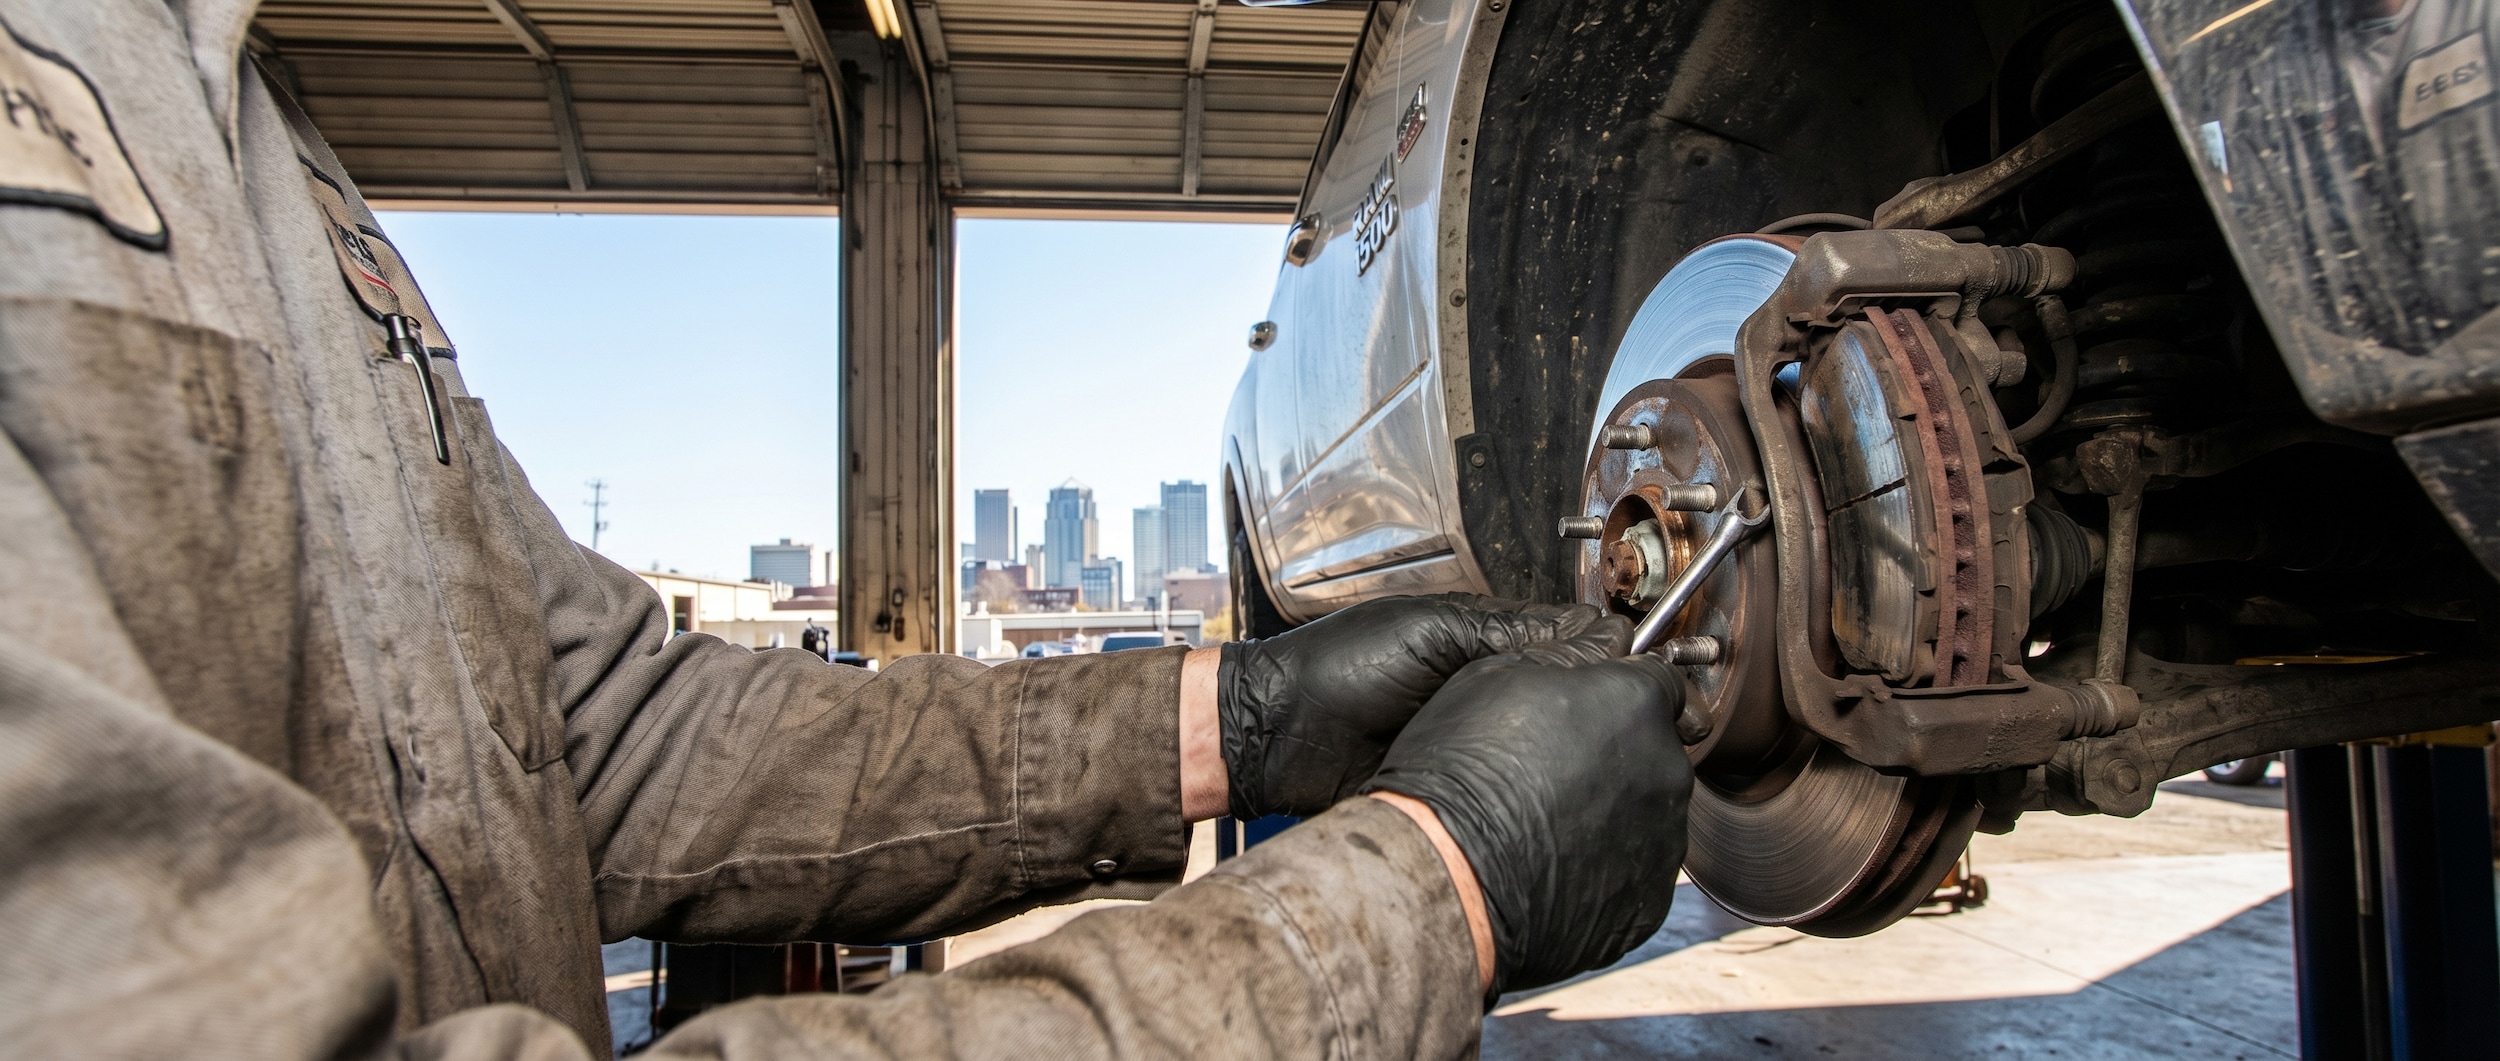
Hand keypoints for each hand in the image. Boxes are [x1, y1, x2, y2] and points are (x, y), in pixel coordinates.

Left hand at [1217, 594, 1617, 819]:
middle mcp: (1486, 688)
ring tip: (1617, 758)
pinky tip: (1567, 791)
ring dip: (1576, 748)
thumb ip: (1509, 633)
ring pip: (1547, 742)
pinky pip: (1512, 783)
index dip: (1609, 658)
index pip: (1569, 642)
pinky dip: (1540, 786)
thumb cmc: (1338, 668)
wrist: (1275, 736)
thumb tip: (1594, 637)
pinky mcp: (1460, 784)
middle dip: (1604, 707)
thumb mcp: (1429, 632)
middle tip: (1652, 725)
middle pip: (1567, 696)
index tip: (1651, 676)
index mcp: (1483, 640)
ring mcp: (1475, 738)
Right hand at [1364, 623, 1692, 999]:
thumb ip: (1566, 654)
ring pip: (1647, 813)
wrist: (1448, 877)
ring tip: (1544, 822)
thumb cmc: (1463, 771)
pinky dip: (1605, 867)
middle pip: (1655, 750)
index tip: (1594, 706)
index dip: (1622, 690)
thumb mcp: (1496, 676)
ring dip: (1611, 810)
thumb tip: (1606, 641)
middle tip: (1552, 768)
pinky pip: (1635, 872)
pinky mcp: (1647, 902)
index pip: (1658, 681)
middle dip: (1616, 752)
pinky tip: (1553, 864)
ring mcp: (1663, 841)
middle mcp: (1666, 771)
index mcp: (1636, 705)